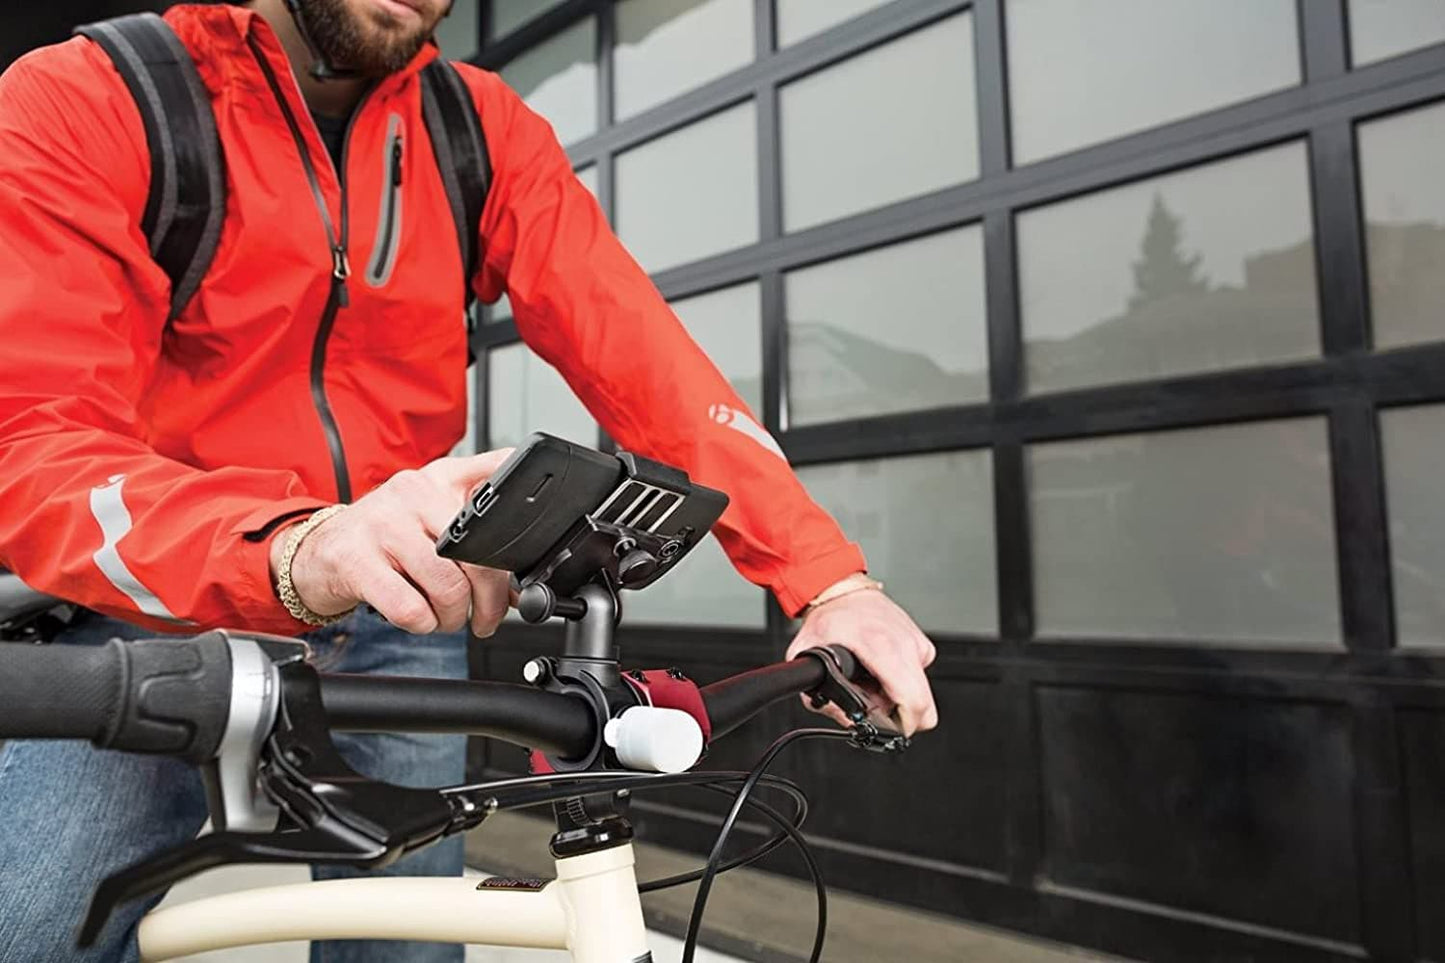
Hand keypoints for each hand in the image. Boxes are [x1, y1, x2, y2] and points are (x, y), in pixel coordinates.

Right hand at [270, 450, 514, 634]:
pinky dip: (423, 624)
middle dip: (490, 600)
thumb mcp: (433, 519)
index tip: (534, 541)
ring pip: (448, 586)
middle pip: (479, 554)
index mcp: (442, 476)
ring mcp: (384, 523)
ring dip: (454, 617)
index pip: (498, 470)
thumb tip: (519, 588)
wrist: (318, 550)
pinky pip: (411, 609)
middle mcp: (415, 491)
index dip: (523, 507)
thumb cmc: (386, 538)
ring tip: (446, 617)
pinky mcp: (356, 560)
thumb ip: (480, 541)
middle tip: (487, 617)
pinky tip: (418, 617)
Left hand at [785, 587, 937, 736]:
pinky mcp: (922, 644)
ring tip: (871, 680)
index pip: (913, 702)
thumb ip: (821, 697)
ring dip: (898, 697)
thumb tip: (846, 720)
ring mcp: (916, 644)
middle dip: (900, 716)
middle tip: (874, 703)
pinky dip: (901, 679)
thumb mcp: (809, 658)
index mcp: (882, 647)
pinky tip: (879, 667)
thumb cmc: (829, 618)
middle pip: (926, 708)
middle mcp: (906, 645)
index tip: (884, 725)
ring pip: (922, 694)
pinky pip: (918, 677)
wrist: (843, 590)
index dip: (900, 726)